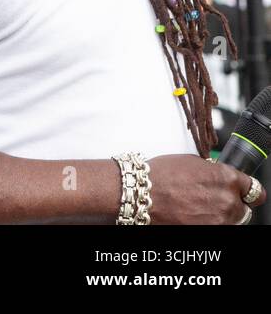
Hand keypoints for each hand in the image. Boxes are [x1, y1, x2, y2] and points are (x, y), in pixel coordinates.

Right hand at [144, 154, 265, 223]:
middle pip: (243, 208)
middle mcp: (227, 201)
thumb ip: (212, 170)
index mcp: (226, 178)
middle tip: (212, 199)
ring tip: (197, 208)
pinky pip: (216, 227)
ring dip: (218, 214)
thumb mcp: (190, 161)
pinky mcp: (209, 232)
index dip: (247, 190)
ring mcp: (219, 220)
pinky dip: (207, 222)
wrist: (139, 194)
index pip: (254, 189)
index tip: (244, 192)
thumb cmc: (158, 176)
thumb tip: (216, 175)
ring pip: (230, 220)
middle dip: (231, 203)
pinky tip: (190, 214)